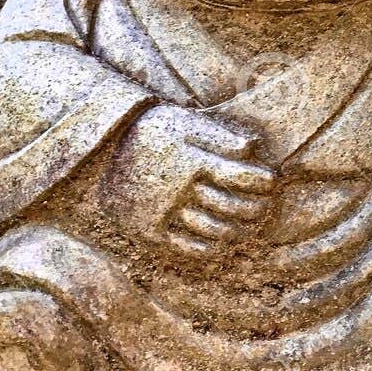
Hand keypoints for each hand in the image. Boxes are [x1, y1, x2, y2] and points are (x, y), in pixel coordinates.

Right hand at [102, 105, 275, 257]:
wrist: (99, 151)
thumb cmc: (149, 131)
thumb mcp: (183, 122)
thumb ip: (219, 136)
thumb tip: (253, 148)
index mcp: (191, 160)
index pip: (241, 176)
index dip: (263, 181)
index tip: (272, 182)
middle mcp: (179, 189)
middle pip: (232, 205)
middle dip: (256, 208)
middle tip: (266, 207)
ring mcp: (163, 213)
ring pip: (214, 229)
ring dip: (238, 231)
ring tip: (249, 226)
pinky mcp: (149, 231)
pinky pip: (187, 247)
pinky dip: (211, 248)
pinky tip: (222, 242)